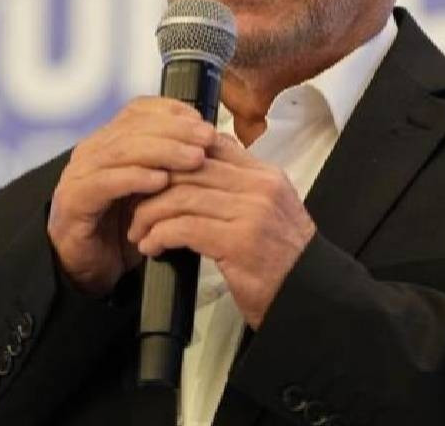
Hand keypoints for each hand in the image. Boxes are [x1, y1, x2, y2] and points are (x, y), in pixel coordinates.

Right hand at [47, 97, 216, 295]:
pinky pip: (105, 183)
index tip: (202, 121)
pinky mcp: (73, 200)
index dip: (172, 111)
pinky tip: (161, 181)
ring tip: (194, 159)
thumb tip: (212, 140)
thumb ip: (171, 163)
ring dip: (162, 151)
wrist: (89, 268)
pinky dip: (134, 178)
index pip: (139, 111)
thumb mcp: (153, 189)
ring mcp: (79, 174)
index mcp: (109, 140)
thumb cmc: (125, 226)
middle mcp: (91, 151)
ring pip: (122, 150)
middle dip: (176, 130)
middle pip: (134, 127)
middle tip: (207, 138)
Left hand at [126, 133, 316, 328]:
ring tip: (139, 232)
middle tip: (134, 206)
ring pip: (181, 196)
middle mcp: (260, 187)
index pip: (210, 146)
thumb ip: (238, 188)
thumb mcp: (267, 212)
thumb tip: (196, 171)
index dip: (172, 157)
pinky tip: (152, 247)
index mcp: (265, 175)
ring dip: (150, 214)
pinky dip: (159, 236)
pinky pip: (184, 227)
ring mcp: (252, 212)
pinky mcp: (239, 241)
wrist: (310, 297)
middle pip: (189, 168)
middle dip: (152, 186)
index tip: (150, 175)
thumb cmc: (282, 261)